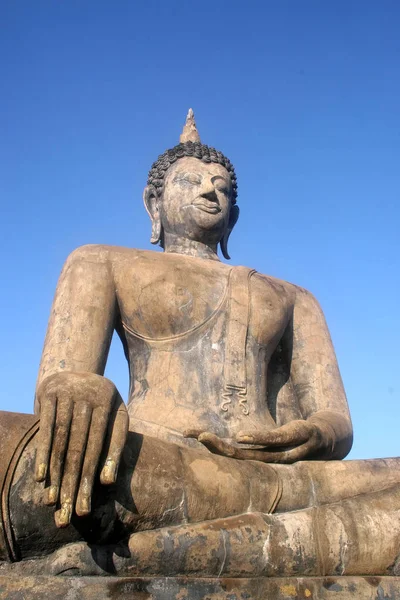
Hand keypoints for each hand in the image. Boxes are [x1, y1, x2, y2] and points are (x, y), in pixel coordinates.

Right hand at [34, 372, 128, 526]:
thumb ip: (115, 447)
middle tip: (67, 515)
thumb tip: (107, 482)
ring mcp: (67, 393)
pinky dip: (43, 454)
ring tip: (53, 503)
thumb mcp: (116, 417)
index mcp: (108, 402)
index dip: (90, 479)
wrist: (76, 369)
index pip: (98, 447)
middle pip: (78, 448)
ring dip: (56, 474)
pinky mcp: (48, 393)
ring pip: (61, 441)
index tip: (84, 509)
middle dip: (73, 483)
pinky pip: (45, 429)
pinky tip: (42, 478)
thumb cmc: (101, 403)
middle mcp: (87, 396)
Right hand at [185, 419, 333, 462]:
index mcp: (261, 459)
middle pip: (236, 457)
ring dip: (226, 447)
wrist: (326, 438)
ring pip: (250, 453)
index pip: (231, 456)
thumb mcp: (273, 440)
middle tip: (194, 436)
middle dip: (213, 448)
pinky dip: (255, 439)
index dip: (211, 447)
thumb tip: (233, 435)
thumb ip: (255, 441)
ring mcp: (281, 451)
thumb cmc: (295, 440)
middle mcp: (268, 460)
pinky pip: (272, 441)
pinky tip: (239, 437)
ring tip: (205, 437)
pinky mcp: (295, 438)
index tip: (188, 434)